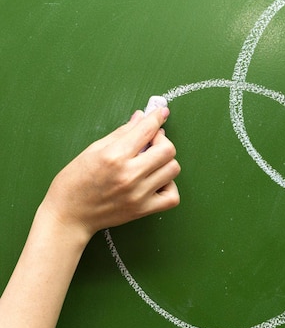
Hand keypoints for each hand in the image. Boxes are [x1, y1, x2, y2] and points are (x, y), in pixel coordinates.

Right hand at [39, 107, 180, 243]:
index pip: (146, 130)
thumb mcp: (93, 150)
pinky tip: (156, 182)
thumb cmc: (75, 182)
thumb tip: (140, 117)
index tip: (161, 112)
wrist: (68, 215)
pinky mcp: (143, 210)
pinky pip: (172, 197)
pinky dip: (169, 186)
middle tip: (151, 142)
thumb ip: (121, 133)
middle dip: (162, 140)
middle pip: (167, 150)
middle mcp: (129, 175)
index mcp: (114, 156)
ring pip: (173, 169)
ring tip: (151, 163)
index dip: (156, 117)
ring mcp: (138, 194)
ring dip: (166, 162)